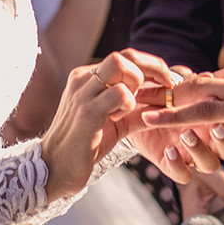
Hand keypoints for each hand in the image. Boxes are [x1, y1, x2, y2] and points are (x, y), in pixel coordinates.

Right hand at [40, 49, 175, 200]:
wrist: (53, 170)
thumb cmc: (84, 147)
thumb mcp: (114, 124)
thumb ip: (136, 111)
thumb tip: (166, 103)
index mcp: (88, 78)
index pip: (125, 56)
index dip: (152, 65)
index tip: (170, 81)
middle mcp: (83, 79)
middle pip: (125, 54)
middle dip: (153, 68)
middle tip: (167, 87)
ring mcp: (84, 94)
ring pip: (120, 64)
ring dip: (137, 82)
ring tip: (133, 105)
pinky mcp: (87, 113)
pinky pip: (119, 93)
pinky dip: (130, 104)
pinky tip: (120, 119)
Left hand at [127, 66, 223, 182]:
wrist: (131, 109)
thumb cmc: (159, 96)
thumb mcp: (174, 87)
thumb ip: (190, 85)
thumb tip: (208, 77)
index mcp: (212, 119)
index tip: (217, 102)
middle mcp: (207, 140)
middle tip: (214, 126)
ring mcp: (191, 155)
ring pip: (210, 164)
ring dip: (200, 150)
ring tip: (185, 134)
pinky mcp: (172, 165)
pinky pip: (183, 174)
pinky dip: (177, 164)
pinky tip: (169, 150)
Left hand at [140, 64, 223, 159]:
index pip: (222, 77)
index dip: (197, 84)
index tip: (175, 89)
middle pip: (201, 79)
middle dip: (171, 87)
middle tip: (144, 92)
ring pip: (195, 91)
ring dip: (164, 99)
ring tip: (136, 103)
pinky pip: (202, 111)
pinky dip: (174, 115)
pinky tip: (153, 119)